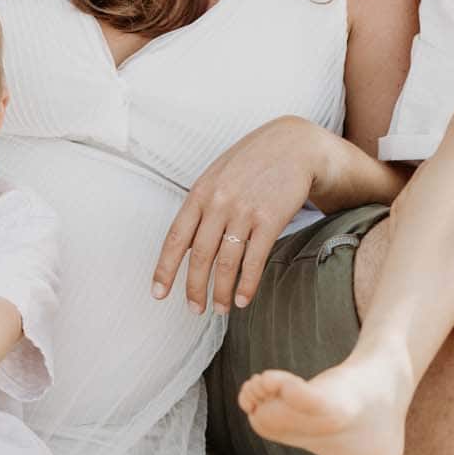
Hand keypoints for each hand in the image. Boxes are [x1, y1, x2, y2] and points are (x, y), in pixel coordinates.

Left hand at [152, 116, 323, 314]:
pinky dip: (247, 284)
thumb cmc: (254, 162)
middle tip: (194, 309)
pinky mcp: (270, 219)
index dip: (165, 269)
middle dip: (194, 288)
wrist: (295, 145)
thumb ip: (202, 205)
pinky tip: (244, 299)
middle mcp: (218, 202)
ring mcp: (244, 211)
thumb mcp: (218, 175)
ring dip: (220, 292)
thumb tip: (185, 244)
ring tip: (220, 309)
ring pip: (225, 262)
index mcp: (200, 192)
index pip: (176, 238)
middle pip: (199, 256)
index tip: (158, 293)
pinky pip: (254, 260)